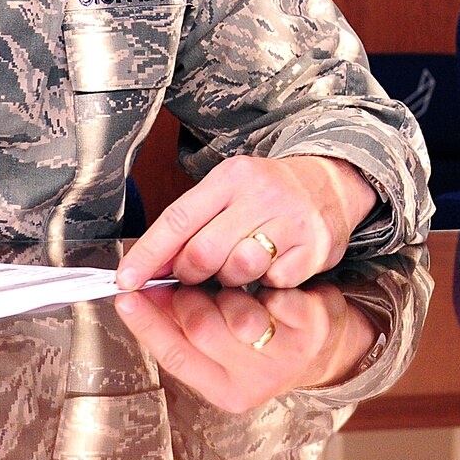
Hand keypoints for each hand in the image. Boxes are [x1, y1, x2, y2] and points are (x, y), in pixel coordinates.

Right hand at [113, 282, 375, 412]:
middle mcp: (254, 384)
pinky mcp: (311, 328)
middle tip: (188, 280)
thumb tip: (140, 295)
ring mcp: (285, 358)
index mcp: (223, 392)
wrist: (328, 344)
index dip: (146, 324)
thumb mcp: (223, 348)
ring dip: (227, 289)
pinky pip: (272, 295)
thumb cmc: (264, 338)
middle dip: (188, 296)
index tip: (125, 294)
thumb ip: (185, 329)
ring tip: (232, 288)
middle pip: (200, 328)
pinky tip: (266, 286)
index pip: (173, 357)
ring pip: (235, 310)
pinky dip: (264, 284)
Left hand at [115, 154, 377, 289]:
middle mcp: (262, 193)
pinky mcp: (314, 248)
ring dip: (231, 279)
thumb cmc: (269, 194)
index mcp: (232, 177)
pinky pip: (273, 281)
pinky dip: (267, 282)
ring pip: (237, 270)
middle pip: (202, 252)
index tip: (125, 280)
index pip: (178, 219)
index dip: (148, 254)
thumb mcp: (228, 193)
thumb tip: (144, 267)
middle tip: (197, 273)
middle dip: (190, 273)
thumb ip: (190, 225)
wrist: (333, 184)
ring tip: (240, 266)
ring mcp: (292, 220)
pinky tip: (273, 267)